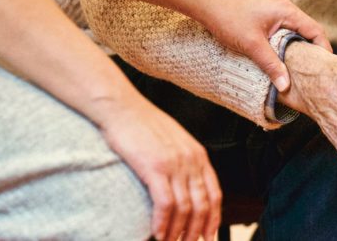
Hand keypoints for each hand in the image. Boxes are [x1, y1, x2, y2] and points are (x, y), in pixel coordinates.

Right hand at [96, 96, 221, 240]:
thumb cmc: (142, 124)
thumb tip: (184, 184)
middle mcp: (191, 160)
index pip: (214, 194)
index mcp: (198, 154)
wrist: (122, 107)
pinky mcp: (155, 167)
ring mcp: (174, 164)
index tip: (208, 234)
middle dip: (196, 230)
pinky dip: (163, 223)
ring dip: (178, 231)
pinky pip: (165, 204)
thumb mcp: (173, 140)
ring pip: (185, 208)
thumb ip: (183, 160)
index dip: (213, 218)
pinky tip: (158, 233)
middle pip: (202, 205)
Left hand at [196, 0, 331, 91]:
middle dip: (310, 52)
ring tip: (297, 69)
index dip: (323, 50)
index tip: (324, 69)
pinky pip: (282, 30)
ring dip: (295, 49)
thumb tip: (286, 86)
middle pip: (306, 32)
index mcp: (287, 11)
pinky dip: (283, 44)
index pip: (315, 31)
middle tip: (312, 73)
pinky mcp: (264, 14)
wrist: (205, 3)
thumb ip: (271, 65)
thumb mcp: (252, 45)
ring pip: (293, 32)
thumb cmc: (228, 18)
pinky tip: (279, 58)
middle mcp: (284, 8)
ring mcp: (274, 9)